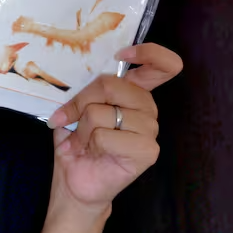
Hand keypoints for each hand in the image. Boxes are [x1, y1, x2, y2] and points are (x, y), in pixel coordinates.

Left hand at [41, 43, 182, 232]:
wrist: (75, 180)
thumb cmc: (76, 141)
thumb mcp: (74, 108)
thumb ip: (84, 90)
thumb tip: (75, 77)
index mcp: (134, 92)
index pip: (163, 64)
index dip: (148, 52)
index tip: (122, 53)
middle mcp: (147, 108)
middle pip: (111, 84)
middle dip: (81, 102)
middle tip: (69, 119)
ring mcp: (150, 130)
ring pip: (102, 113)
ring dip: (82, 128)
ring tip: (82, 141)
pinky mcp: (147, 151)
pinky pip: (106, 136)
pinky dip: (89, 143)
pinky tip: (90, 152)